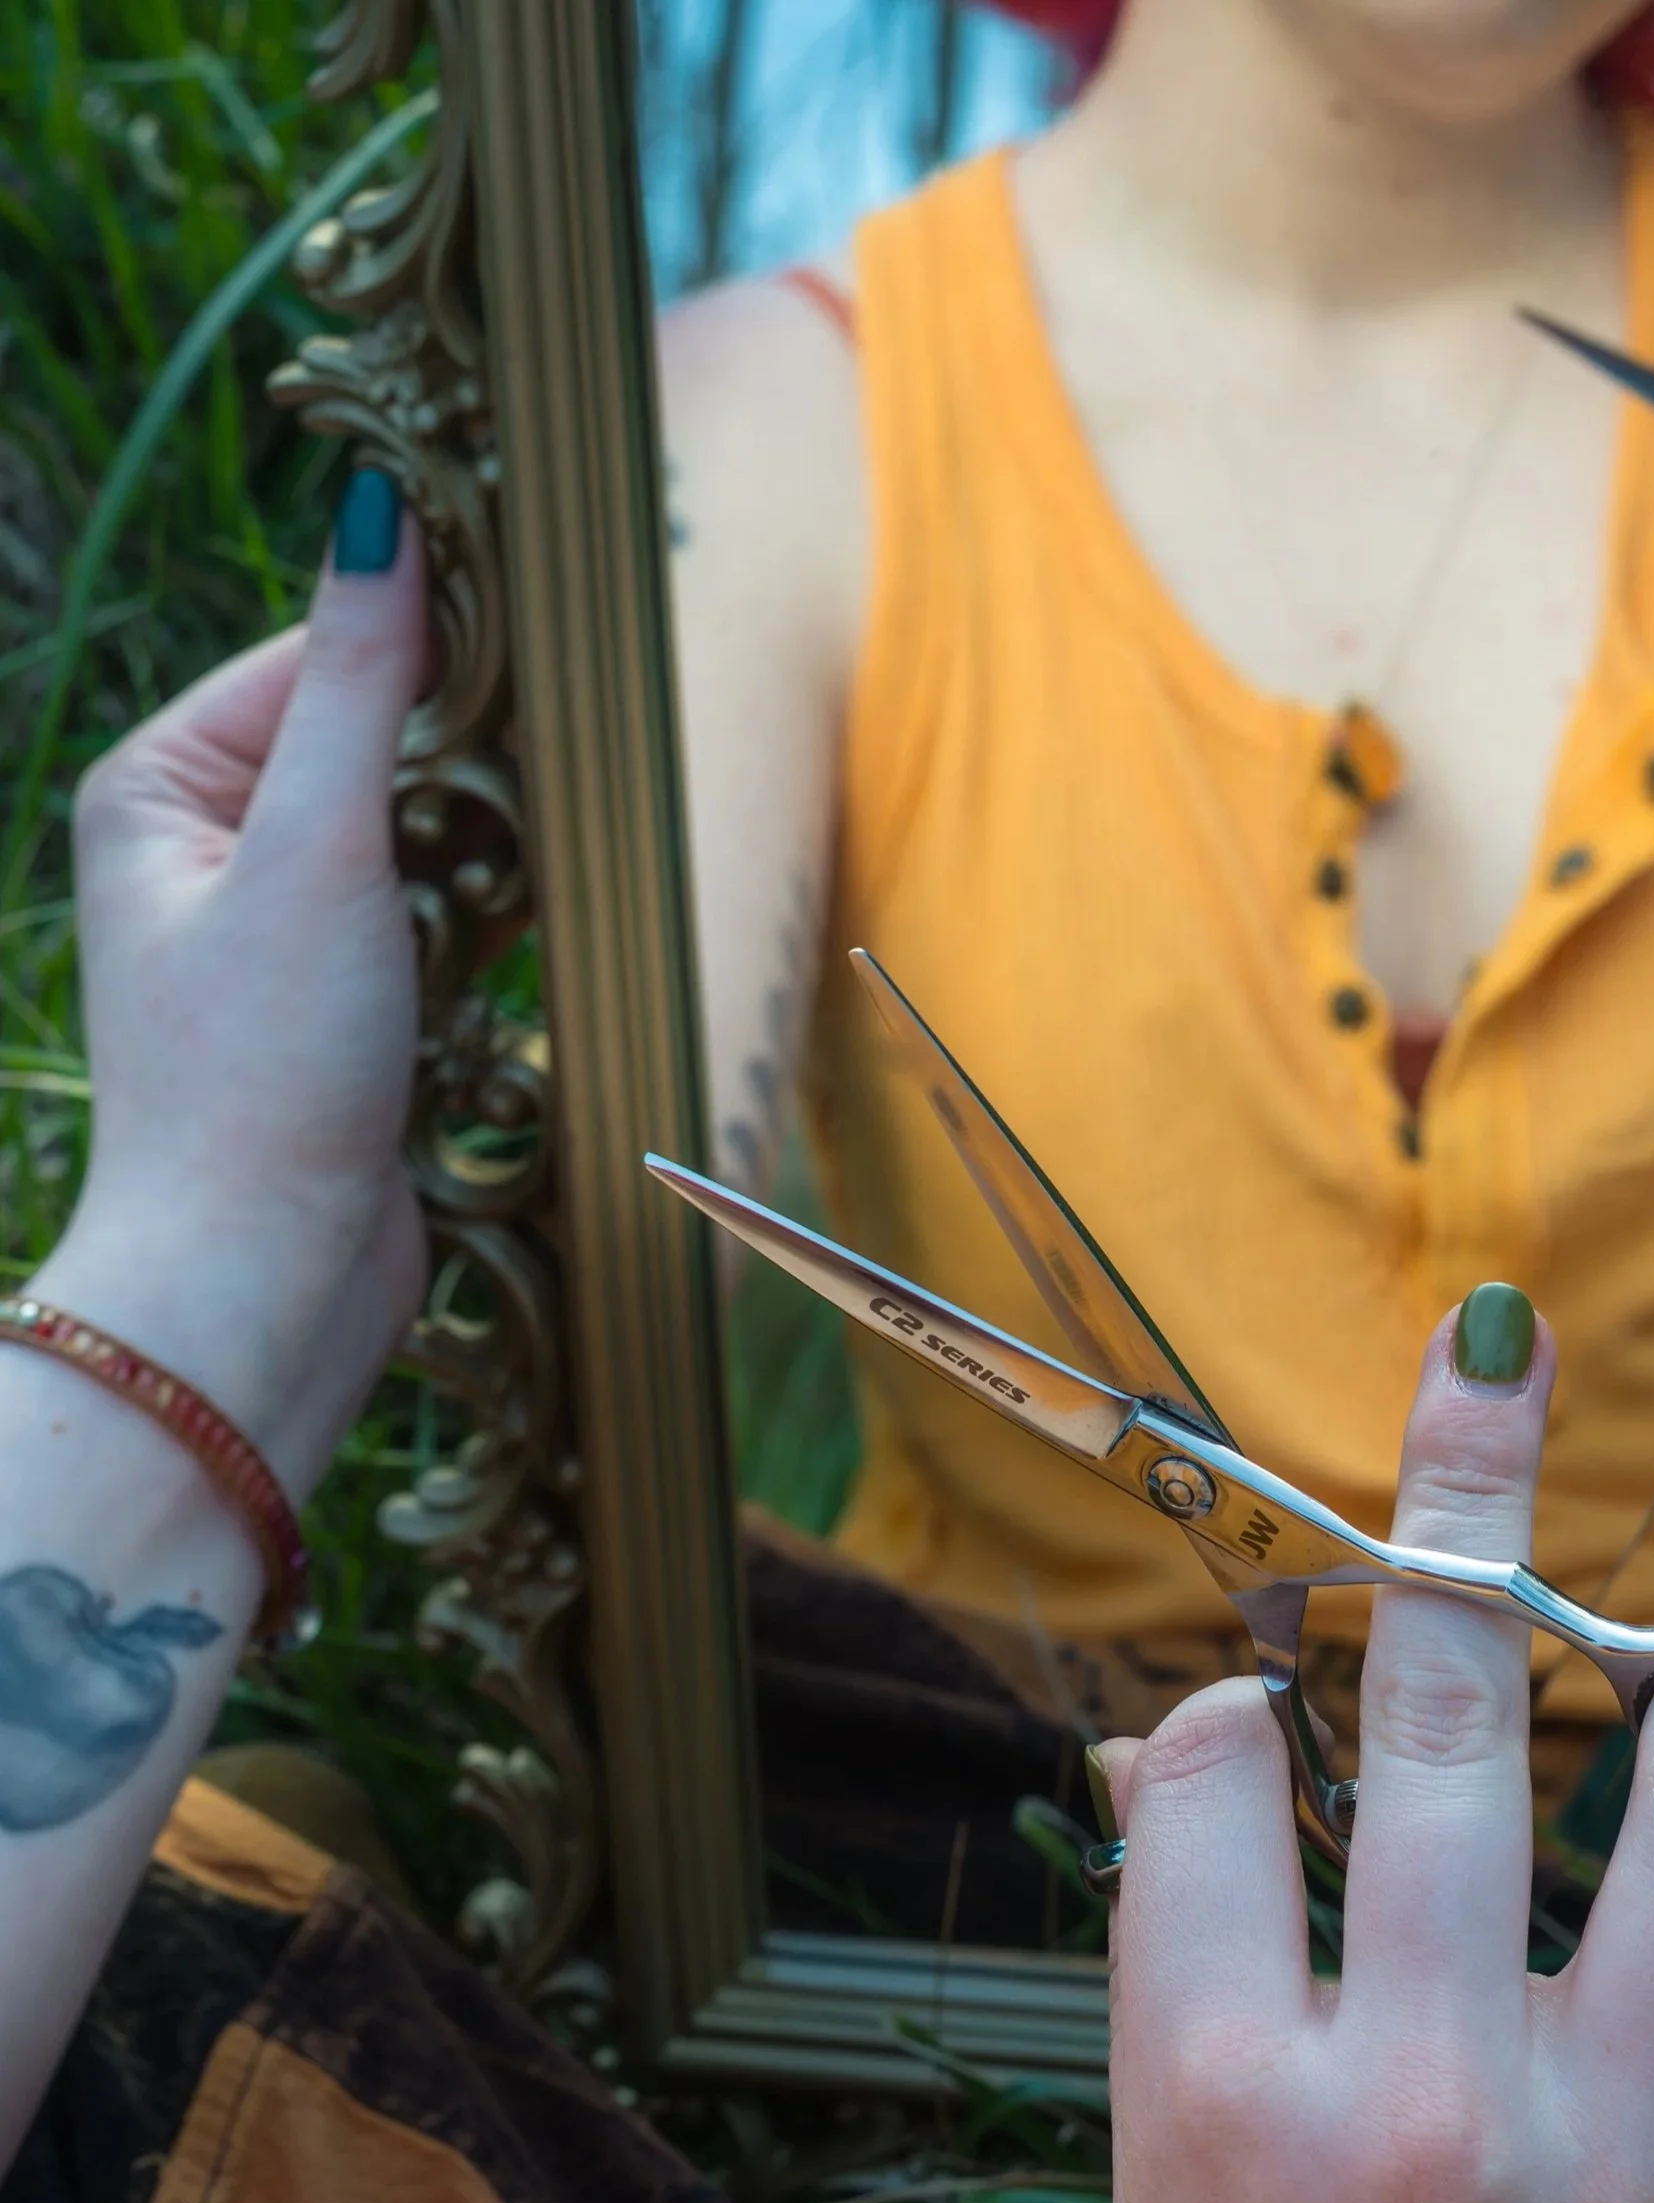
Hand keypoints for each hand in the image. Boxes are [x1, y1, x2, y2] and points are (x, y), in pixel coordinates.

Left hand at [40, 470, 428, 1491]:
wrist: (264, 1270)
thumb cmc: (263, 1067)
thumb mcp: (316, 852)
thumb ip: (358, 688)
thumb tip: (379, 519)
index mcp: (161, 788)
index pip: (315, 660)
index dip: (422, 657)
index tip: (529, 665)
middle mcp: (204, 847)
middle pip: (368, 744)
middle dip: (455, 773)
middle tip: (508, 813)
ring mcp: (274, 929)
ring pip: (411, 833)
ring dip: (473, 856)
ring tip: (485, 905)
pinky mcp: (339, 1003)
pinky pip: (428, 916)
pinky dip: (474, 922)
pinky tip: (493, 953)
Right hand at [1092, 1292, 1653, 2202]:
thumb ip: (1182, 1982)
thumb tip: (1186, 1759)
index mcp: (1219, 2099)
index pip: (1216, 1778)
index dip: (1229, 1707)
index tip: (1256, 1702)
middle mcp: (1418, 2094)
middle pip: (1436, 1713)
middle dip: (1457, 1495)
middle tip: (1500, 1339)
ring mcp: (1619, 2150)